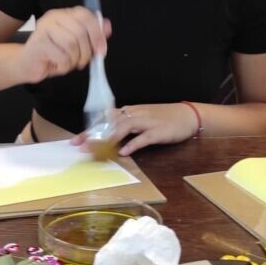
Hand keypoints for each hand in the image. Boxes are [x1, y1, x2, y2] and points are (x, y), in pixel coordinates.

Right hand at [18, 8, 110, 83]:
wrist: (27, 63)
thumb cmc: (53, 54)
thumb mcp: (77, 46)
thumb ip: (92, 35)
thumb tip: (108, 27)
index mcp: (65, 14)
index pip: (86, 16)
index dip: (97, 34)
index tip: (102, 51)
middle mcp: (54, 17)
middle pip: (80, 31)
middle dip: (86, 52)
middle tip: (83, 62)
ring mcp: (44, 28)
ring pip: (71, 44)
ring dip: (74, 60)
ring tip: (68, 63)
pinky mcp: (38, 42)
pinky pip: (61, 56)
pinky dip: (64, 66)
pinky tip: (57, 65)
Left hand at [71, 102, 198, 156]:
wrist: (189, 114)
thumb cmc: (164, 118)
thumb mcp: (142, 119)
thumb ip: (126, 126)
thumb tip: (109, 136)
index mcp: (130, 112)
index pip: (105, 119)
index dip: (90, 129)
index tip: (76, 140)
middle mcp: (136, 114)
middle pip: (110, 123)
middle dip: (94, 134)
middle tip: (80, 146)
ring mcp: (147, 122)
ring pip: (124, 127)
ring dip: (108, 138)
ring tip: (96, 150)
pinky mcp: (158, 131)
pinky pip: (143, 138)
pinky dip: (133, 144)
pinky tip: (124, 153)